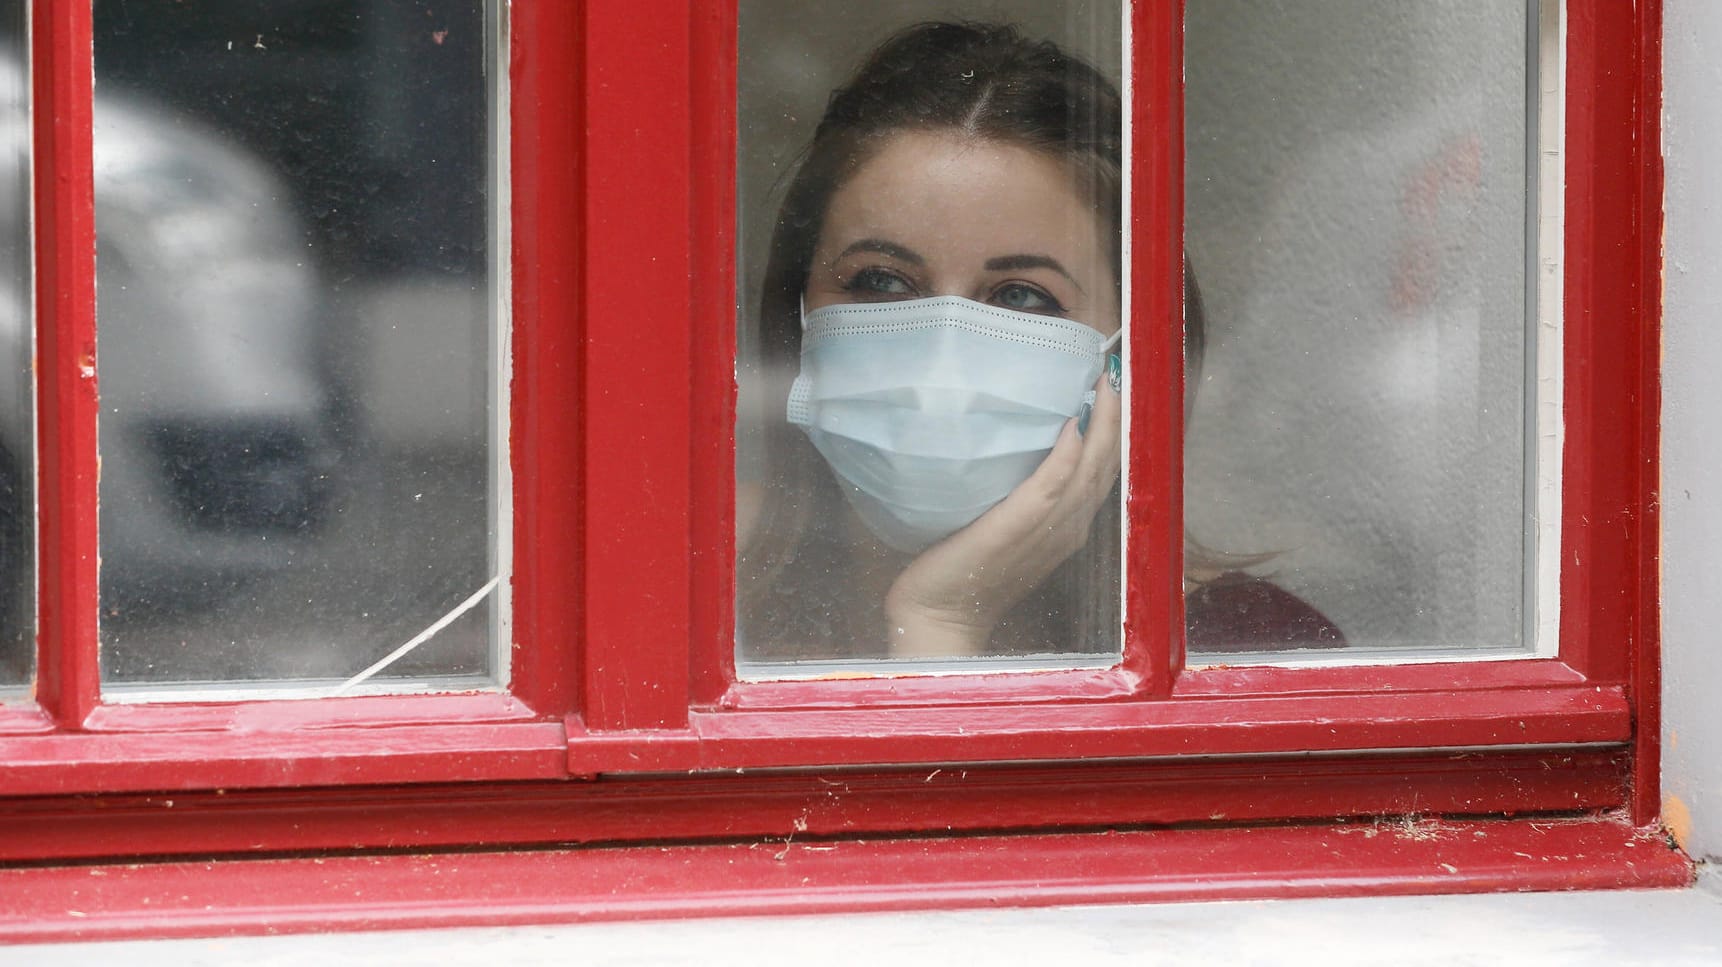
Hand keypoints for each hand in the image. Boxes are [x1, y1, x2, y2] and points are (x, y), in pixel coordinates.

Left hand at [883, 370, 1121, 656]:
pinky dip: (1066, 459)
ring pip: (1088, 472)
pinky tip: (1072, 427)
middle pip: (1106, 464)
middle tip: (1119, 370)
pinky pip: (1048, 491)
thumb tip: (1028, 443)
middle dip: (1118, 416)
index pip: (1103, 469)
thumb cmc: (965, 570)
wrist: (938, 617)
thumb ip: (1022, 491)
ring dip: (1102, 426)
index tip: (1117, 383)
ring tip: (1108, 384)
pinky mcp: (1013, 531)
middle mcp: (1067, 527)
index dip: (1115, 427)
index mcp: (1067, 525)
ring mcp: (1046, 532)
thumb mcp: (1005, 524)